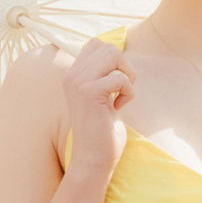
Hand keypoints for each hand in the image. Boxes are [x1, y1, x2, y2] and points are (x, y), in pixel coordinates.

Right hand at [61, 35, 133, 181]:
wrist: (93, 158)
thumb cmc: (102, 132)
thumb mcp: (102, 99)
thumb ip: (105, 77)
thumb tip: (120, 58)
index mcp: (74, 74)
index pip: (96, 44)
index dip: (114, 60)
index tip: (116, 84)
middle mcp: (73, 75)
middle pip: (107, 46)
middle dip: (124, 66)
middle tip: (123, 90)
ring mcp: (79, 82)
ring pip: (113, 55)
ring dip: (127, 76)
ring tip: (121, 96)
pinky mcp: (90, 93)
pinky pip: (121, 78)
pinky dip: (128, 92)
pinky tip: (118, 108)